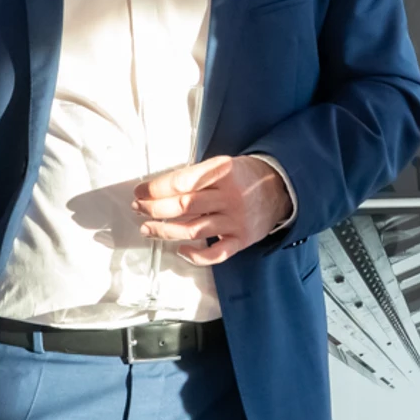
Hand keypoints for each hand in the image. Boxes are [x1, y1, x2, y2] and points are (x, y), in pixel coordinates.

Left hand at [133, 155, 292, 265]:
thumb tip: (158, 190)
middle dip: (154, 209)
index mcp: (222, 171)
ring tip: (148, 229)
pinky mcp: (242, 239)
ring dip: (165, 231)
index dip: (156, 188)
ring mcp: (236, 220)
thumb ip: (196, 175)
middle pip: (183, 206)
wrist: (280, 189)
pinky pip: (216, 253)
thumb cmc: (243, 176)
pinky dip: (195, 255)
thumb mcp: (223, 164)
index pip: (182, 181)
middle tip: (139, 209)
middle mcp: (230, 196)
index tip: (140, 192)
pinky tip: (180, 250)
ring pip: (193, 230)